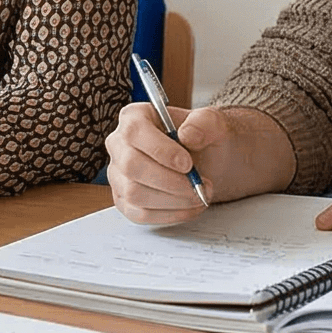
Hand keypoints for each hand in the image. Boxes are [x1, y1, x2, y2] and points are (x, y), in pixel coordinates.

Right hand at [104, 104, 291, 225]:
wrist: (209, 162)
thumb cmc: (204, 139)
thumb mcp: (213, 123)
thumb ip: (204, 122)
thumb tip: (187, 134)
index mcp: (134, 117)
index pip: (135, 132)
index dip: (160, 150)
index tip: (188, 164)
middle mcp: (119, 145)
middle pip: (131, 166)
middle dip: (170, 181)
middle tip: (199, 185)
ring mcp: (118, 174)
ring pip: (134, 194)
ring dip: (173, 200)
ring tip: (198, 195)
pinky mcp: (124, 200)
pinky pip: (138, 213)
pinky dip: (169, 214)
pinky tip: (189, 207)